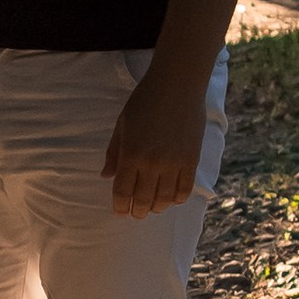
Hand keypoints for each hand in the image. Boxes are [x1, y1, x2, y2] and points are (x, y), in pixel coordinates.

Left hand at [101, 67, 208, 217]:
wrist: (177, 85)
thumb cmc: (145, 100)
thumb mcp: (122, 124)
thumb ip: (114, 153)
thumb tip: (106, 176)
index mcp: (131, 154)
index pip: (123, 191)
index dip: (120, 206)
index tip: (119, 211)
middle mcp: (152, 163)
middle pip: (144, 199)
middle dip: (138, 211)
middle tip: (136, 213)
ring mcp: (174, 163)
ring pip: (165, 198)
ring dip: (157, 207)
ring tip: (153, 207)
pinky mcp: (192, 160)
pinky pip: (185, 189)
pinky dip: (177, 198)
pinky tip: (172, 198)